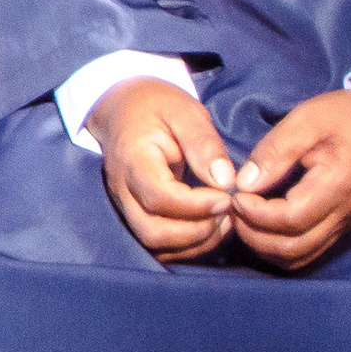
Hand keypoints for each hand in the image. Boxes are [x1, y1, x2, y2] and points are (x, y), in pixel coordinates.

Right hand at [89, 76, 241, 261]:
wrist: (123, 107)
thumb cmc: (157, 106)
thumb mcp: (185, 112)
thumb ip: (204, 144)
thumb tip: (226, 182)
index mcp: (131, 159)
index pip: (158, 197)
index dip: (196, 206)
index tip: (228, 198)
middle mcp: (121, 188)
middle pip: (152, 231)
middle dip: (197, 232)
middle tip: (228, 213)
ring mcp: (125, 204)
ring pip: (154, 244)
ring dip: (194, 242)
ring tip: (224, 221)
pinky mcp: (135, 213)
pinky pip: (158, 244)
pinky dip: (187, 245)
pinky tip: (211, 227)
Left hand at [226, 84, 350, 270]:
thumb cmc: (348, 116)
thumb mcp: (308, 119)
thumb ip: (275, 151)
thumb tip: (244, 183)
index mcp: (337, 185)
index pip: (291, 220)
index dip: (256, 214)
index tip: (235, 194)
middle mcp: (343, 213)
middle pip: (293, 248)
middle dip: (254, 235)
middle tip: (232, 208)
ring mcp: (344, 223)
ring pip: (300, 256)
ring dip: (264, 245)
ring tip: (243, 217)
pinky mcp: (341, 225)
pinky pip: (308, 250)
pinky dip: (279, 247)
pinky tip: (261, 225)